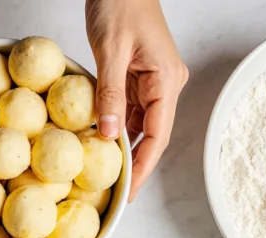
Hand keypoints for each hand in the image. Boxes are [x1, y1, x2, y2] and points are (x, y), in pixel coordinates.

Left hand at [85, 0, 187, 199]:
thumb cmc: (120, 2)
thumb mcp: (110, 50)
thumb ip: (110, 93)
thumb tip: (107, 135)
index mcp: (166, 80)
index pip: (157, 136)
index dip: (142, 167)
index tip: (129, 191)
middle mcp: (165, 85)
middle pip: (151, 135)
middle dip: (133, 163)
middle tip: (114, 191)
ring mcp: (152, 81)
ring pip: (138, 124)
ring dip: (121, 145)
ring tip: (102, 171)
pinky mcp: (137, 76)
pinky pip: (127, 108)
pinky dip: (113, 124)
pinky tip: (98, 139)